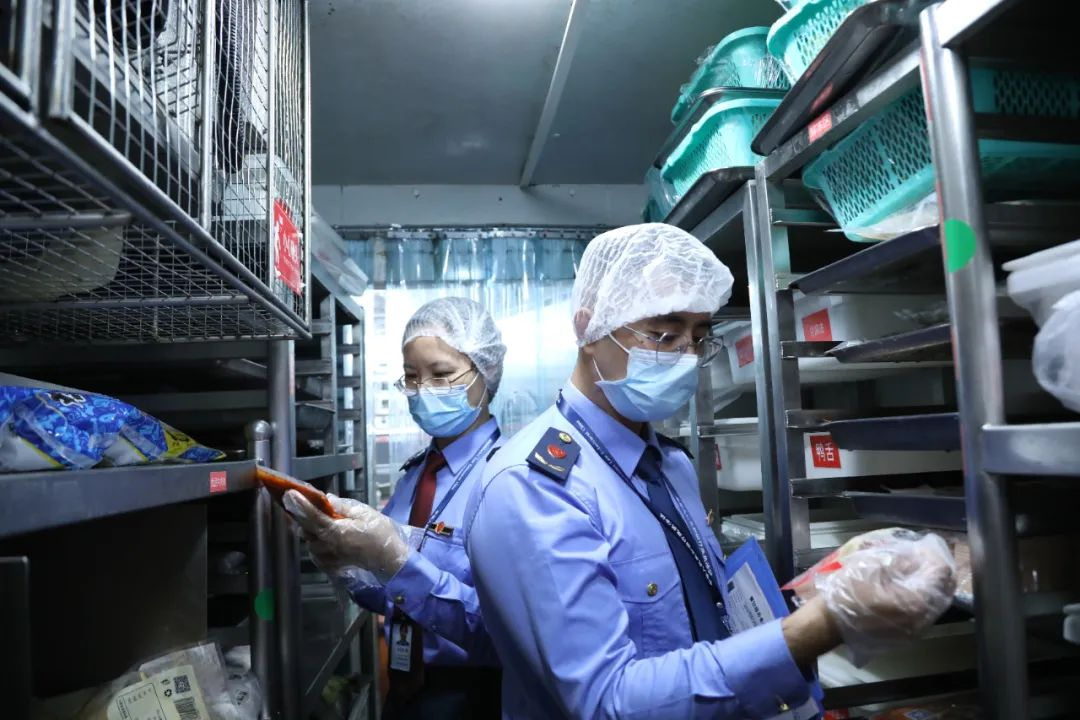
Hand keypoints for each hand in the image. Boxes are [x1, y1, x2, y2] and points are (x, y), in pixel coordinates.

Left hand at [283, 490, 410, 581]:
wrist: (388, 559)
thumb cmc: (380, 534)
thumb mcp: (365, 514)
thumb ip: (343, 506)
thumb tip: (326, 499)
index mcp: (336, 532)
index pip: (312, 517)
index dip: (300, 504)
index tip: (289, 493)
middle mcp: (327, 547)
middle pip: (305, 528)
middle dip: (301, 514)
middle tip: (300, 500)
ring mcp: (326, 558)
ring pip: (308, 538)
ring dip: (309, 527)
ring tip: (318, 517)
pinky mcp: (327, 564)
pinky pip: (313, 548)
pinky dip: (314, 538)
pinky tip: (323, 532)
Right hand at [819, 533, 956, 661]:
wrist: (829, 623)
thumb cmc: (848, 593)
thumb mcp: (871, 565)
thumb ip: (899, 559)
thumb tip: (915, 554)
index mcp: (916, 601)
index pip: (941, 573)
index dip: (935, 554)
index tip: (923, 543)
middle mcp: (923, 618)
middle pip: (944, 588)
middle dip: (936, 567)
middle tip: (922, 552)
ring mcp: (916, 628)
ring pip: (935, 600)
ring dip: (929, 581)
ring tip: (914, 566)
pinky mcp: (907, 633)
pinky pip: (924, 610)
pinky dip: (921, 593)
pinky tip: (906, 583)